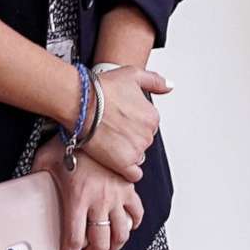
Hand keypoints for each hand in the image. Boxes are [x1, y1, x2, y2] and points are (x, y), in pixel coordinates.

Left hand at [33, 137, 144, 249]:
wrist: (95, 122)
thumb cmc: (69, 139)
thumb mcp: (44, 160)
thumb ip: (35, 178)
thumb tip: (24, 188)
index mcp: (77, 198)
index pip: (74, 239)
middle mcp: (99, 201)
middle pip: (100, 242)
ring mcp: (117, 195)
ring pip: (121, 233)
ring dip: (113, 246)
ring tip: (105, 247)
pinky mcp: (128, 187)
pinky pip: (137, 213)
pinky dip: (132, 224)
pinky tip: (125, 226)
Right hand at [78, 64, 171, 181]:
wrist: (80, 102)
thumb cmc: (102, 88)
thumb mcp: (133, 74)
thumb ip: (155, 81)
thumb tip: (169, 87)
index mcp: (152, 116)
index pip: (148, 126)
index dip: (133, 123)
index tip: (121, 121)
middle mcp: (148, 134)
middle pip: (142, 141)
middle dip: (130, 138)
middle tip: (113, 130)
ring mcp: (136, 150)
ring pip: (136, 156)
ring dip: (125, 153)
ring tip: (108, 142)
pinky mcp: (124, 163)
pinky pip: (132, 174)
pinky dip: (126, 170)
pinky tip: (114, 160)